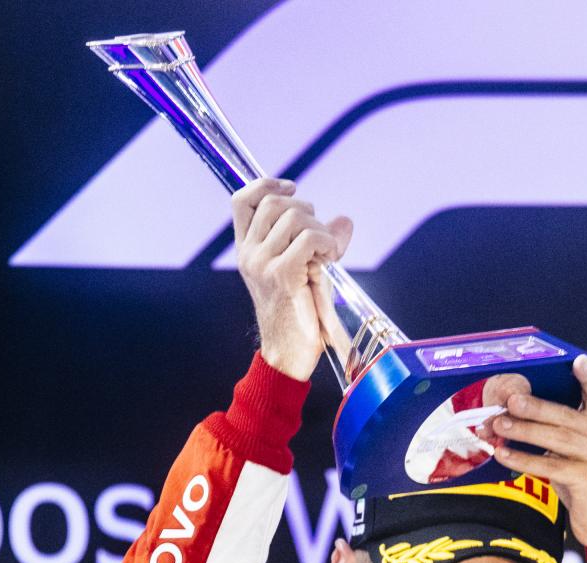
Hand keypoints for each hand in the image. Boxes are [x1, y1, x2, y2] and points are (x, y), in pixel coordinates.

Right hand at [231, 177, 352, 380]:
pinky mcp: (282, 275)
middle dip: (306, 210)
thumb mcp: (301, 270)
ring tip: (328, 253)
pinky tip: (330, 259)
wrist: (288, 354)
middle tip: (321, 237)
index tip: (291, 187)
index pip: (242, 200)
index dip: (266, 184)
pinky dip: (327, 242)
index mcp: (246, 250)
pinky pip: (308, 238)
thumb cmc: (298, 314)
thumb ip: (316, 241)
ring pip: (294, 217)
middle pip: (274, 202)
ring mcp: (262, 264)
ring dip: (320, 229)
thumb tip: (344, 220)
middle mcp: (248, 254)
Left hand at [490, 355, 586, 551]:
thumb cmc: (584, 476)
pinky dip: (525, 460)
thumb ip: (556, 430)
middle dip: (536, 407)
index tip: (577, 360)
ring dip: (525, 431)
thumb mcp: (576, 449)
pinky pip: (550, 467)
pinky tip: (504, 455)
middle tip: (511, 400)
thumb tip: (511, 416)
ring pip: (557, 439)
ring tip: (499, 425)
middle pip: (566, 416)